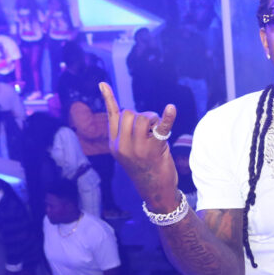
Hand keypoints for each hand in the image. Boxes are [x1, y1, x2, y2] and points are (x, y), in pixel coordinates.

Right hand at [100, 82, 179, 211]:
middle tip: (151, 129)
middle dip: (142, 115)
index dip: (110, 100)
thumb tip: (133, 114)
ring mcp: (138, 148)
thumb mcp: (130, 152)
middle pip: (129, 113)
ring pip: (143, 117)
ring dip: (154, 119)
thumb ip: (127, 134)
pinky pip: (162, 128)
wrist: (156, 190)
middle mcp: (123, 146)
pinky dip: (168, 117)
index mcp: (115, 145)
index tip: (102, 83)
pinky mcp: (155, 150)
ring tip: (157, 132)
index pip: (112, 116)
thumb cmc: (145, 167)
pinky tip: (171, 109)